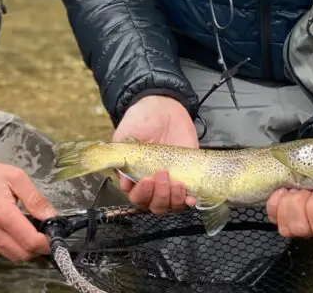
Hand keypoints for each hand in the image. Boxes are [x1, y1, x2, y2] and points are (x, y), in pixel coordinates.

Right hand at [0, 151, 55, 261]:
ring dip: (26, 250)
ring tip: (33, 234)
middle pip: (22, 254)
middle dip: (38, 248)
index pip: (30, 241)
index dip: (46, 242)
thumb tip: (50, 216)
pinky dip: (14, 247)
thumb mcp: (16, 177)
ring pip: (12, 256)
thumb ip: (35, 199)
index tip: (54, 235)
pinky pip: (1, 250)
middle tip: (45, 235)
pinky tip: (18, 233)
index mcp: (2, 213)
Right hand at [112, 95, 199, 213]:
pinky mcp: (187, 176)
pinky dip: (189, 200)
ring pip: (170, 205)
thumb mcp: (126, 133)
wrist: (164, 107)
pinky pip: (188, 198)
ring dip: (173, 199)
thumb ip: (122, 154)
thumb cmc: (142, 119)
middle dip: (158, 196)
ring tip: (176, 181)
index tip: (146, 179)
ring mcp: (170, 182)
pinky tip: (190, 196)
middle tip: (161, 175)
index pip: (135, 196)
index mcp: (134, 175)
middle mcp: (152, 183)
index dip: (141, 193)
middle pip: (153, 205)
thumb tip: (124, 180)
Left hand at [266, 184, 312, 237]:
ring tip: (296, 189)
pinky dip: (274, 202)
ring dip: (287, 203)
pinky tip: (283, 190)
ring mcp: (298, 222)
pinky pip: (273, 216)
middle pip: (300, 227)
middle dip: (299, 202)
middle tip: (306, 189)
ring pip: (285, 226)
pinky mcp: (283, 214)